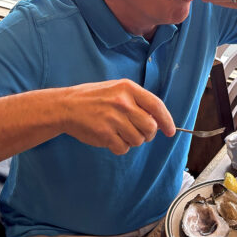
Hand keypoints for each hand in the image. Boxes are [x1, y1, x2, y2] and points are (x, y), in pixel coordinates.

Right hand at [60, 79, 174, 154]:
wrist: (66, 106)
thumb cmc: (93, 98)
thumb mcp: (116, 89)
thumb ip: (137, 101)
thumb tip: (159, 120)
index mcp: (128, 88)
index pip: (156, 106)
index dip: (167, 120)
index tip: (171, 131)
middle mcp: (123, 102)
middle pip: (150, 126)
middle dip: (148, 134)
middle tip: (138, 133)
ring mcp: (113, 118)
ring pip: (138, 140)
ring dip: (132, 141)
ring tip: (119, 133)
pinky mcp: (104, 134)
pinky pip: (123, 148)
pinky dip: (120, 147)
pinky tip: (110, 139)